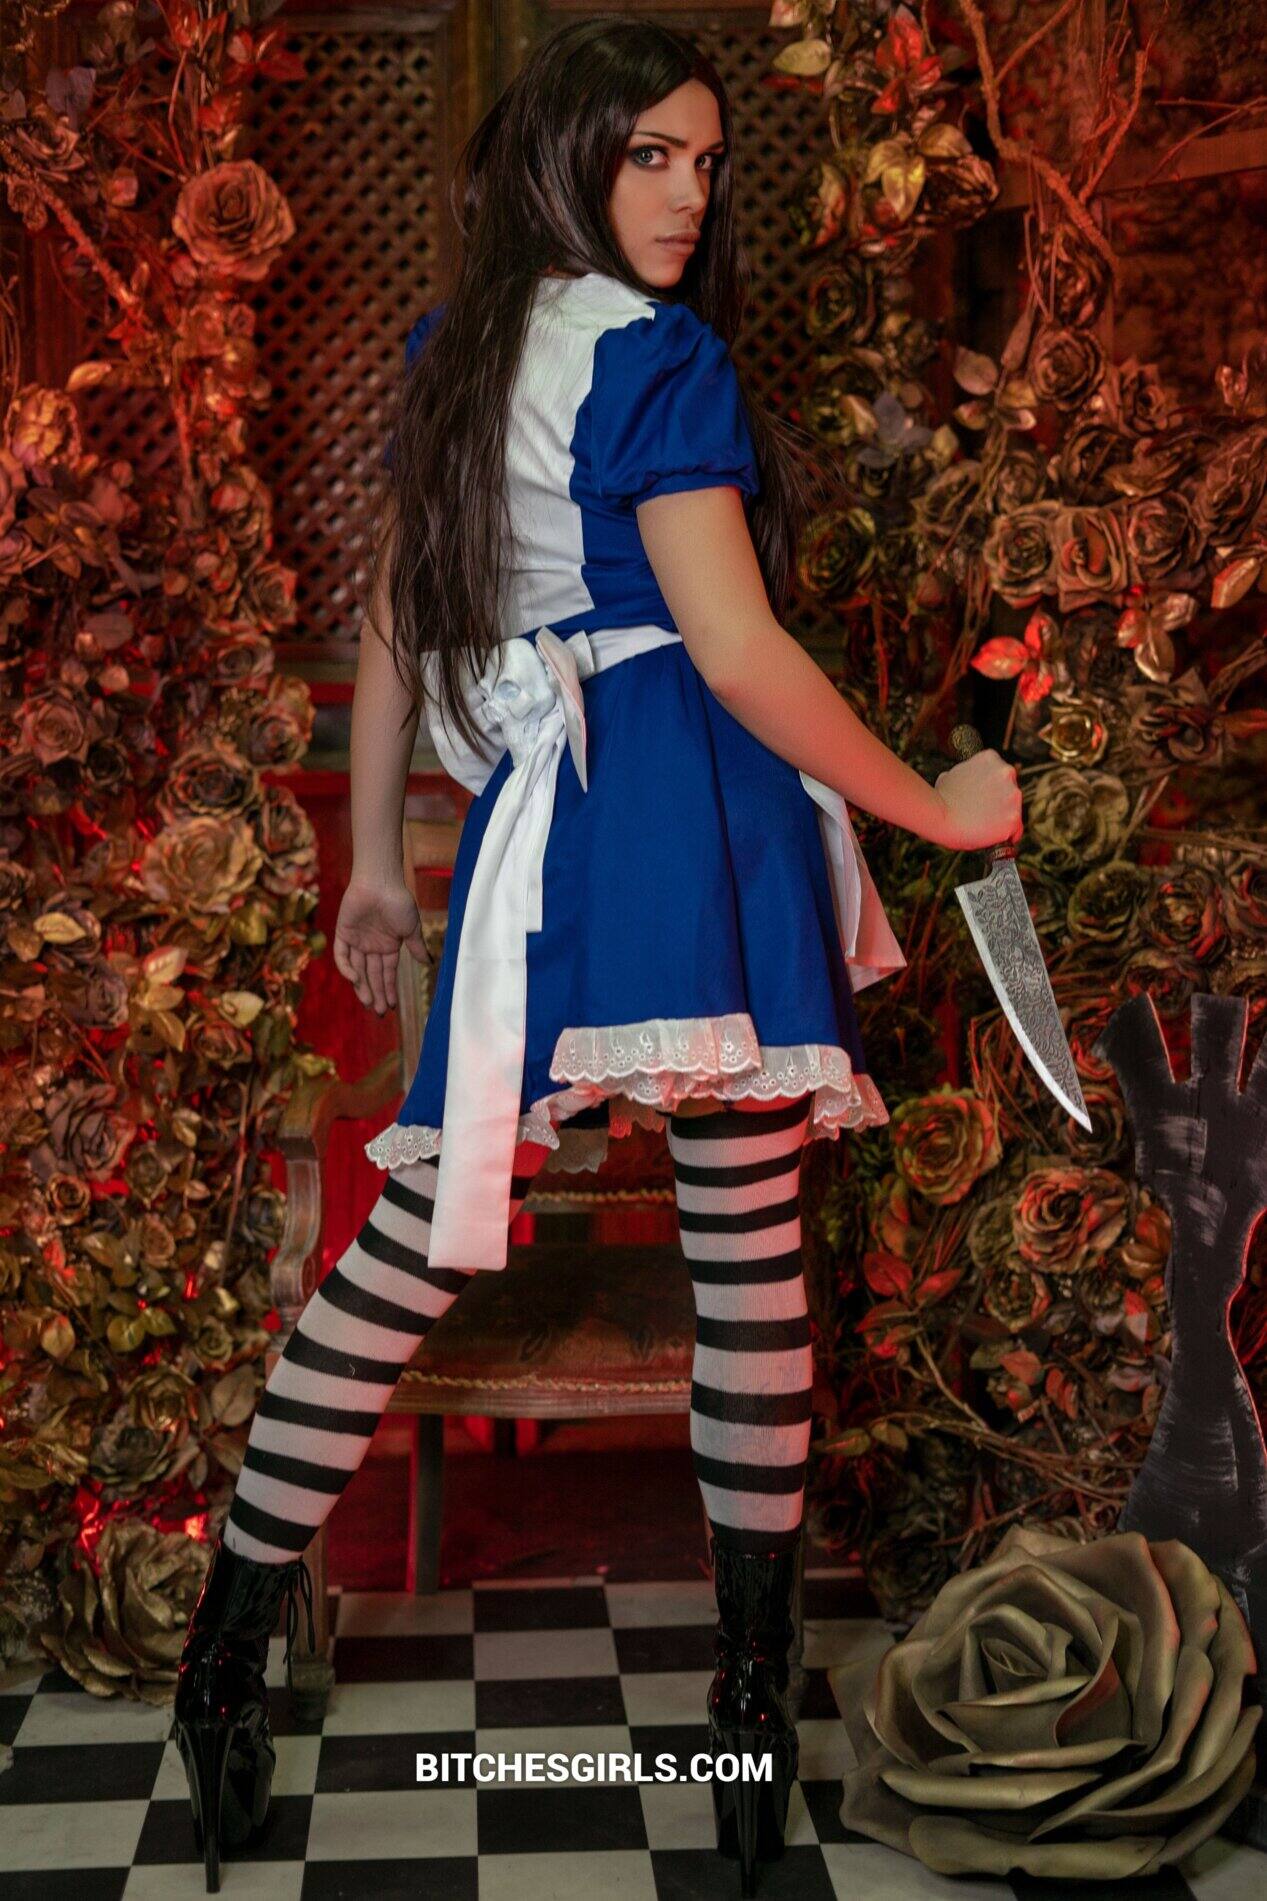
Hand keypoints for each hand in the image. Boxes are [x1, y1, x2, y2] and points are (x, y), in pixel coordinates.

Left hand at [333, 873, 428, 1015]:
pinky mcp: (343, 933)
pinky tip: (356, 979)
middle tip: (377, 1011)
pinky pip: (342, 956)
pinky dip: (347, 968)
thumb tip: (430, 964)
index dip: (388, 989)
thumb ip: (417, 948)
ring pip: (357, 969)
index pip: (387, 973)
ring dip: (362, 987)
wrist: (380, 883)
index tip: (390, 1006)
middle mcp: (372, 946)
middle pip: (372, 975)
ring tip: (368, 1003)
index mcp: (388, 946)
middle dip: (375, 993)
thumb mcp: (412, 928)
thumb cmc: (399, 902)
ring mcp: (357, 940)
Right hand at [931, 748, 1022, 851]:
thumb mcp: (951, 775)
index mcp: (991, 759)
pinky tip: (990, 837)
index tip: (985, 800)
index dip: (993, 790)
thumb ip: (966, 776)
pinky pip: (1014, 831)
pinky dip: (1004, 835)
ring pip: (1014, 812)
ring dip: (1002, 819)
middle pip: (1011, 792)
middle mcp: (1007, 773)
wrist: (938, 816)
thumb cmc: (940, 798)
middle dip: (999, 803)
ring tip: (982, 826)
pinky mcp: (1013, 818)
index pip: (1001, 775)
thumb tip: (964, 782)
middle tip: (982, 814)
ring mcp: (1013, 795)